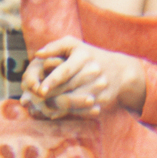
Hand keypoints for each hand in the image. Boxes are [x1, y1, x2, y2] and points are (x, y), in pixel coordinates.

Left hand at [21, 38, 145, 119]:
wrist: (120, 71)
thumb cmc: (89, 56)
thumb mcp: (74, 45)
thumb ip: (54, 47)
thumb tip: (37, 55)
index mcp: (84, 56)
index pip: (66, 70)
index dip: (52, 81)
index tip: (40, 90)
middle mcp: (94, 71)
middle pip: (68, 88)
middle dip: (51, 95)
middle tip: (36, 100)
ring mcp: (100, 86)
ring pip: (75, 101)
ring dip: (58, 106)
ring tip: (44, 106)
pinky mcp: (103, 99)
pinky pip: (83, 109)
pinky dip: (69, 112)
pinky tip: (59, 111)